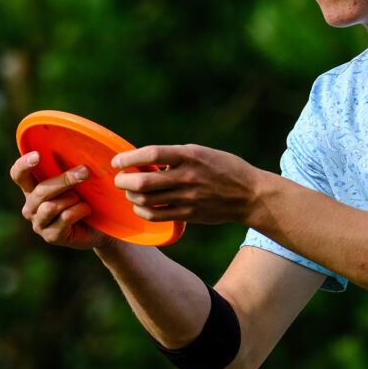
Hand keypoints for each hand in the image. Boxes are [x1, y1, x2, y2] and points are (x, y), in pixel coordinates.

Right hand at [10, 151, 113, 249]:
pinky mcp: (51, 236)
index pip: (18, 175)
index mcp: (31, 188)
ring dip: (73, 199)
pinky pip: (65, 217)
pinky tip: (87, 210)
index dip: (24, 165)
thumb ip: (69, 170)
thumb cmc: (84, 198)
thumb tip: (79, 158)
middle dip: (65, 180)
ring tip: (83, 199)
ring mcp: (39, 223)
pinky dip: (80, 210)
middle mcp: (31, 206)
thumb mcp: (75, 182)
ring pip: (51, 206)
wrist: (98, 227)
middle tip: (85, 171)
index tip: (38, 155)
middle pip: (41, 191)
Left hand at [112, 144, 262, 225]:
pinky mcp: (188, 214)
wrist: (250, 195)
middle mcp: (186, 176)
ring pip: (145, 200)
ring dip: (131, 195)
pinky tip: (141, 206)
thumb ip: (176, 156)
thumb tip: (146, 161)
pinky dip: (142, 210)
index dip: (129, 158)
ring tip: (130, 191)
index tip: (117, 161)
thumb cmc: (225, 169)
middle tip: (119, 179)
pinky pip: (156, 215)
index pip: (151, 154)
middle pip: (142, 181)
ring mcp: (187, 197)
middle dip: (123, 181)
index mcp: (190, 155)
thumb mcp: (202, 153)